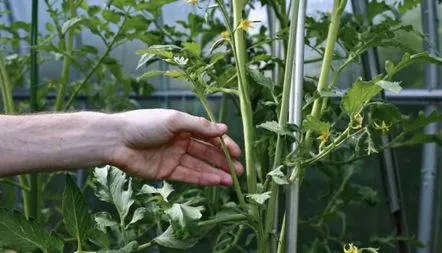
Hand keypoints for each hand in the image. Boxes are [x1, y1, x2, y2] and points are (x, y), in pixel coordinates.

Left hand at [108, 109, 243, 185]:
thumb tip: (224, 129)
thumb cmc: (144, 124)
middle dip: (223, 162)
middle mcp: (181, 142)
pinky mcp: (166, 172)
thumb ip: (199, 126)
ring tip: (232, 181)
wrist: (116, 140)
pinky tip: (216, 182)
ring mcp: (174, 157)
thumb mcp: (175, 120)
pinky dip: (202, 179)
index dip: (224, 144)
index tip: (237, 153)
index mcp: (184, 126)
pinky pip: (188, 176)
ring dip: (216, 173)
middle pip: (207, 153)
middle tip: (239, 171)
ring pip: (200, 166)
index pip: (209, 136)